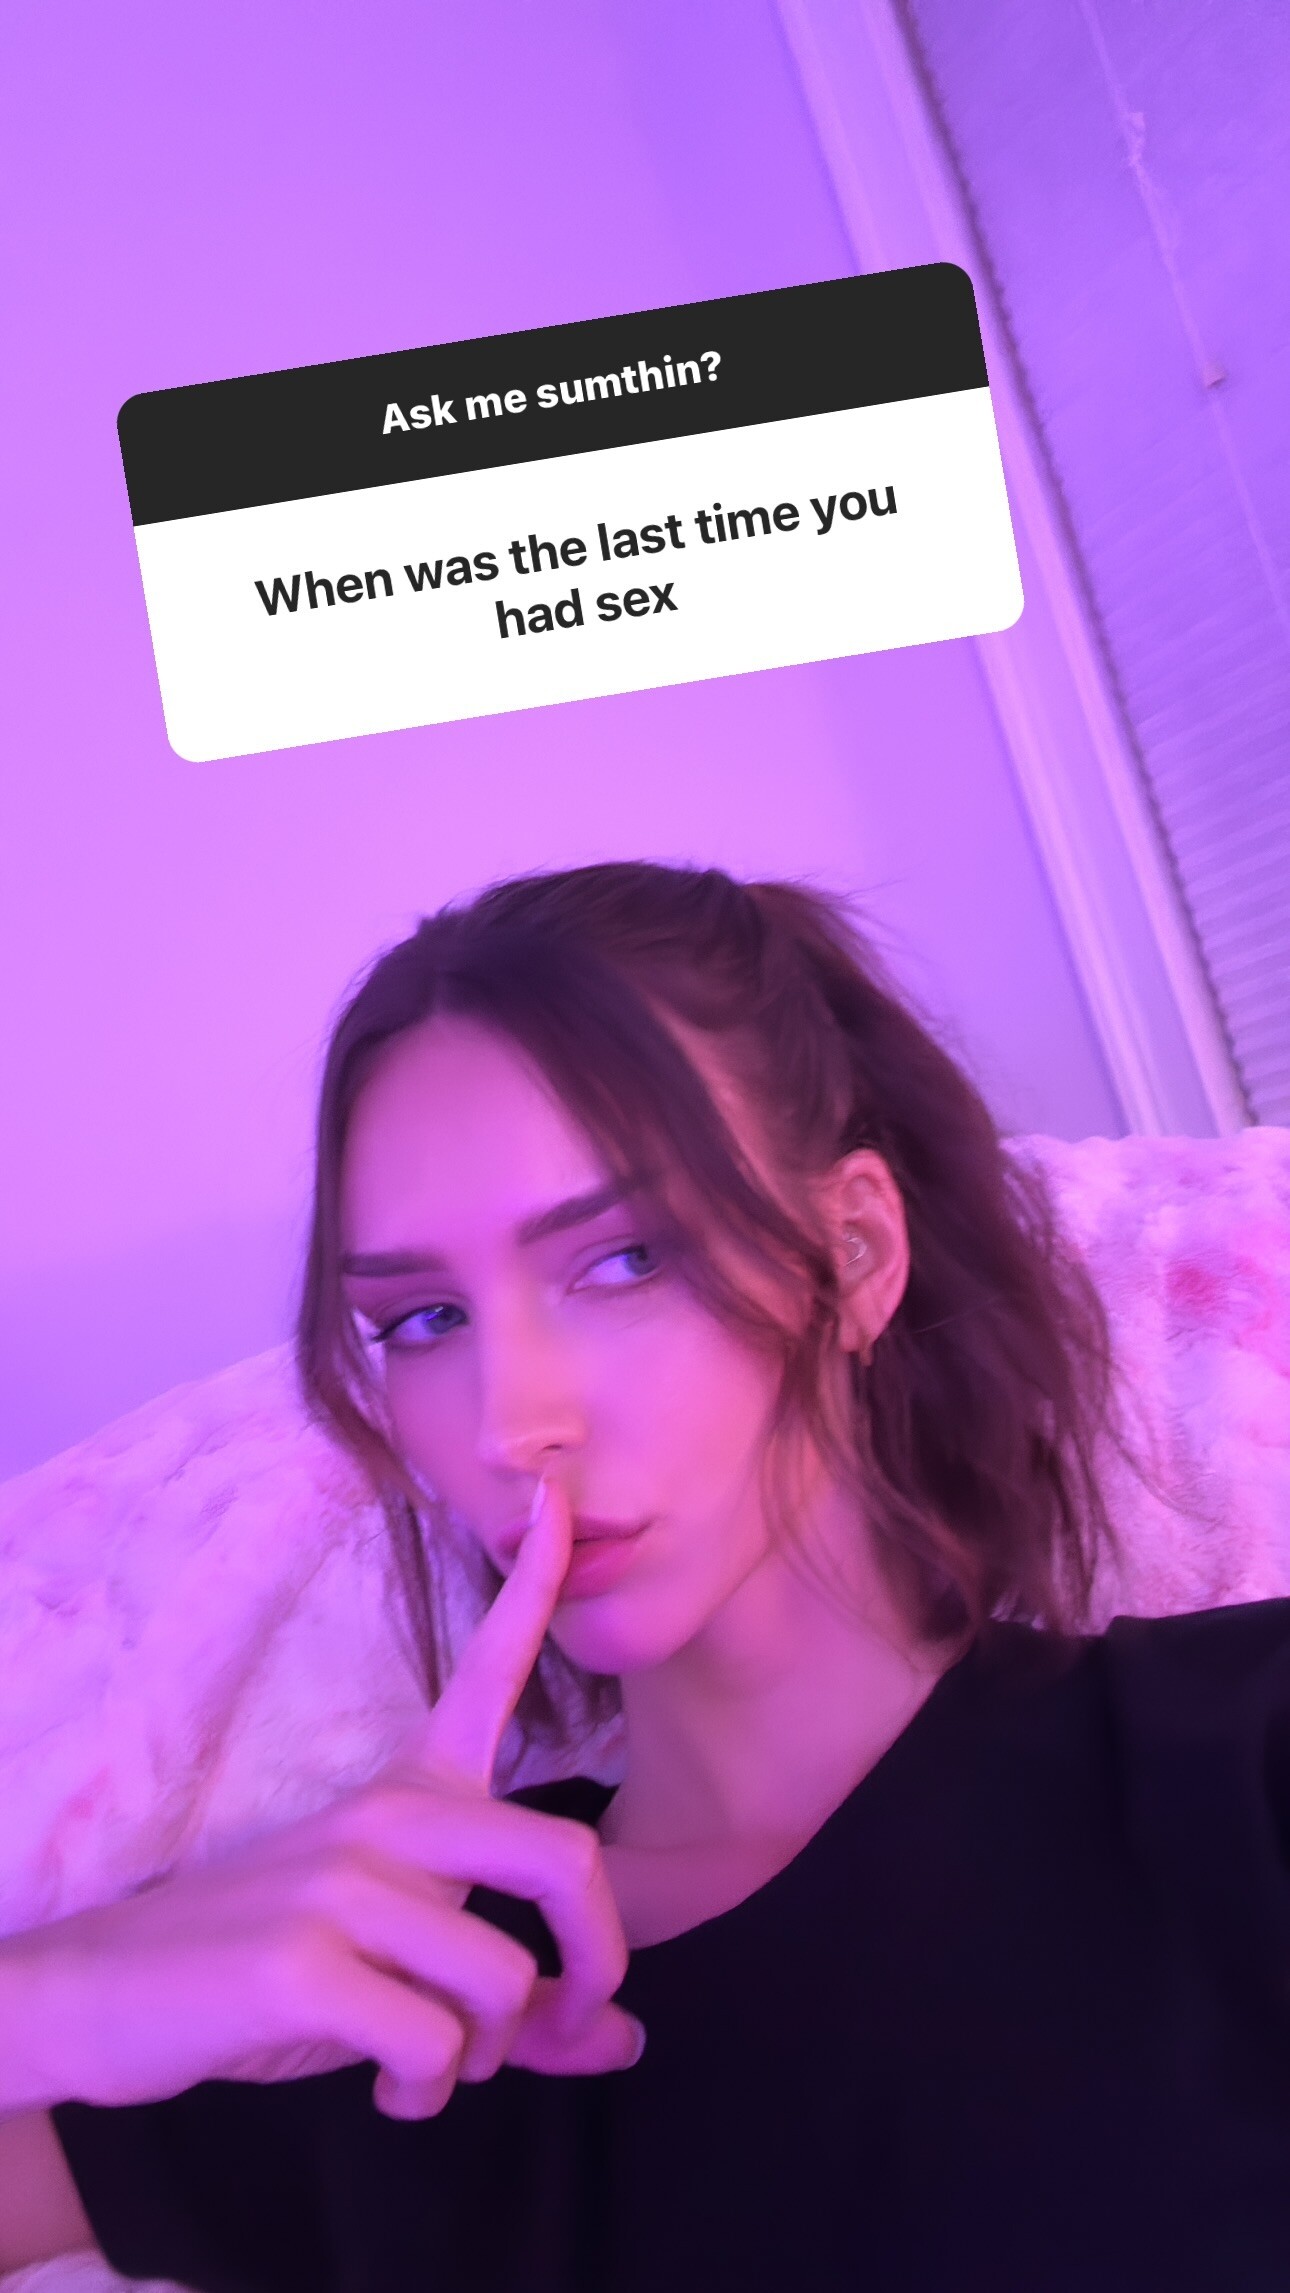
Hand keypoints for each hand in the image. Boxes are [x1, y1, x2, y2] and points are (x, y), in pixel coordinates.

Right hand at [1, 1483, 640, 2122]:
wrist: (100, 1992)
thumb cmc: (265, 1971)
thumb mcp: (393, 1968)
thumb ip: (513, 2006)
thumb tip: (626, 2040)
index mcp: (407, 1792)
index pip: (487, 1672)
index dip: (535, 1586)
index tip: (560, 1499)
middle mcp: (384, 1817)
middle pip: (563, 1858)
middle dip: (597, 1960)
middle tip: (571, 2019)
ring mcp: (340, 1884)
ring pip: (499, 1982)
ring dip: (484, 2059)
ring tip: (428, 2066)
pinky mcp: (302, 1964)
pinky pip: (434, 2047)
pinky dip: (426, 2093)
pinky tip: (387, 2089)